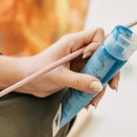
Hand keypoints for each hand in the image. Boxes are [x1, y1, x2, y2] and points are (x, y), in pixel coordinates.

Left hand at [3, 28, 119, 103]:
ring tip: (94, 102)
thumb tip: (99, 86)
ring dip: (101, 85)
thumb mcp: (58, 77)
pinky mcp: (77, 73)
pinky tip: (89, 102)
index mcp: (73, 42)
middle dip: (110, 70)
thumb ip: (78, 81)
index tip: (93, 60)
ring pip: (100, 69)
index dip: (101, 46)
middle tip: (111, 86)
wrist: (25, 81)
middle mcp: (78, 50)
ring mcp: (79, 62)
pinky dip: (93, 90)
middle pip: (104, 54)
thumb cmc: (36, 72)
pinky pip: (92, 79)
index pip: (97, 34)